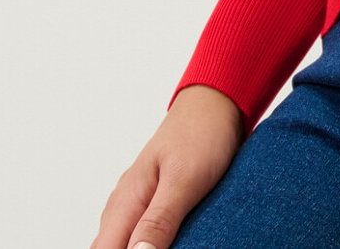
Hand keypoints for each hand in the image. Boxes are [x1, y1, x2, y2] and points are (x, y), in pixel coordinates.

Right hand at [90, 83, 246, 248]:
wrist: (216, 105)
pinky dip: (152, 243)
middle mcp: (123, 205)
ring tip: (177, 240)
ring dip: (142, 248)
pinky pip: (140, 236)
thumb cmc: (201, 134)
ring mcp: (136, 205)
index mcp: (124, 201)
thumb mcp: (184, 179)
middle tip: (174, 242)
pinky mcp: (153, 206)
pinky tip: (172, 241)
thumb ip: (159, 220)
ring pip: (123, 244)